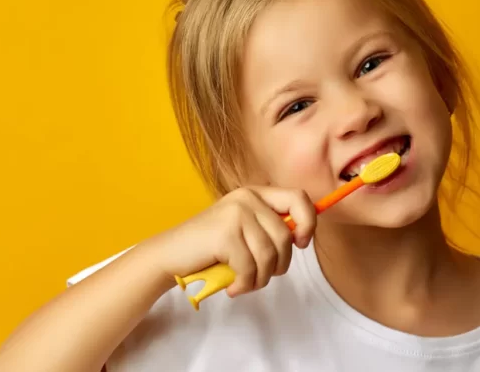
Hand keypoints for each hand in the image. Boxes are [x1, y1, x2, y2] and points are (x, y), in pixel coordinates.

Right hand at [143, 186, 316, 296]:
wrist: (171, 255)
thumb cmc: (210, 247)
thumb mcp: (244, 228)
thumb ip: (269, 227)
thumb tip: (302, 236)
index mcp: (255, 193)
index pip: (299, 198)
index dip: (308, 223)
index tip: (299, 244)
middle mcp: (247, 198)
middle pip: (286, 236)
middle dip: (279, 265)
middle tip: (260, 275)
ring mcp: (235, 214)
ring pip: (270, 255)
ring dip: (260, 279)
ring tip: (244, 283)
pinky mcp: (225, 235)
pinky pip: (250, 268)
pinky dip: (244, 284)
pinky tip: (232, 287)